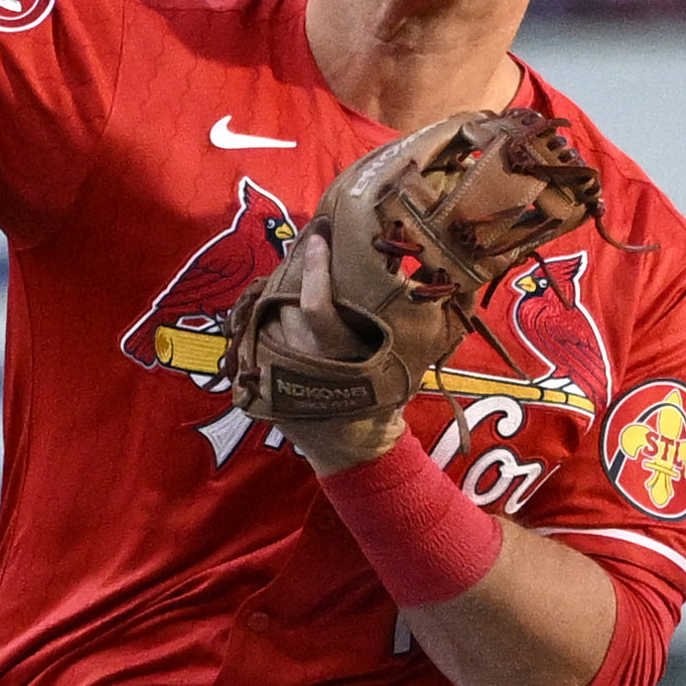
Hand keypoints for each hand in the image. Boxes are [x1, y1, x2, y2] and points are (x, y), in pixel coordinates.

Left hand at [256, 245, 411, 471]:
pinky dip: (274, 316)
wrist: (352, 449)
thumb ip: (403, 320)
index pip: (316, 305)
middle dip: (296, 273)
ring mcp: (276, 370)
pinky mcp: (262, 378)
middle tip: (309, 246)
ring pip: (270, 315)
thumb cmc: (383, 400)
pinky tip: (288, 304)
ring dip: (284, 293)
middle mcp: (300, 359)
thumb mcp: (402, 361)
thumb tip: (424, 271)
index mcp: (338, 354)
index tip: (319, 235)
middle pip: (285, 302)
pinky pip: (261, 333)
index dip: (315, 267)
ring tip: (301, 273)